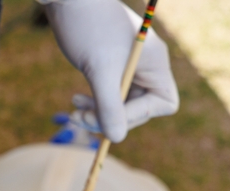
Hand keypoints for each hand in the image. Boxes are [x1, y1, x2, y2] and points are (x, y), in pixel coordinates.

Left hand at [44, 0, 178, 142]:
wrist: (68, 0)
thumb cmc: (87, 28)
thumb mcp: (99, 70)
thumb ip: (109, 105)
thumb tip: (116, 138)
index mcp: (155, 63)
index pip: (162, 104)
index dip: (135, 116)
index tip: (105, 115)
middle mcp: (146, 65)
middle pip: (139, 108)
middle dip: (110, 117)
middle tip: (79, 119)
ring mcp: (128, 65)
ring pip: (120, 104)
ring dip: (97, 113)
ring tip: (74, 112)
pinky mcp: (109, 65)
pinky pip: (108, 94)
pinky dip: (93, 102)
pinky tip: (75, 101)